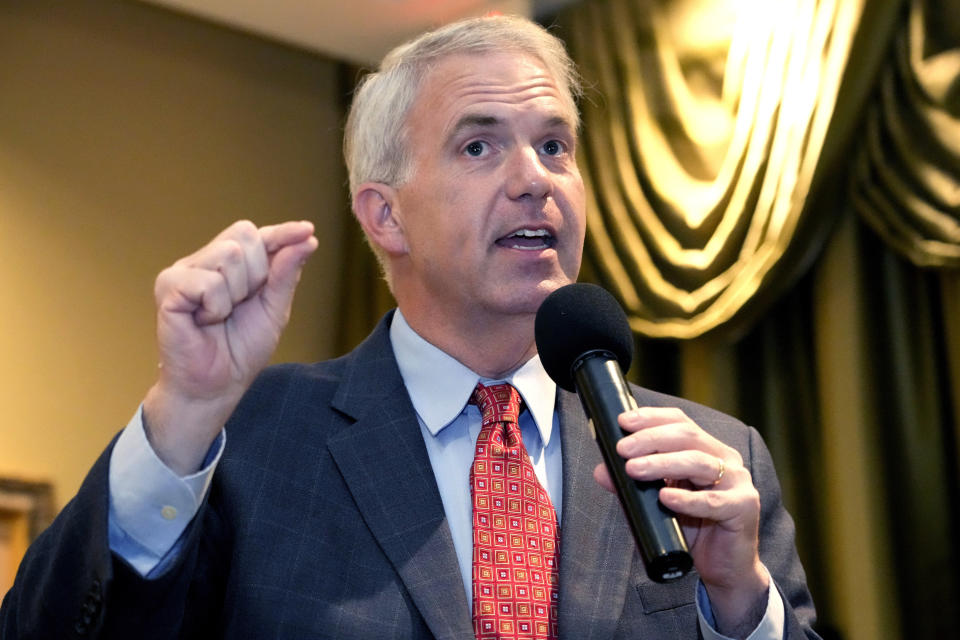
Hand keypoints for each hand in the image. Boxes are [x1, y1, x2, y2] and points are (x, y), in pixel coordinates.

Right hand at [143, 220, 317, 474]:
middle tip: (240, 306)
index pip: (258, 235)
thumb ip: (286, 274)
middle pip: (244, 238)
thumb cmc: (241, 349)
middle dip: (256, 275)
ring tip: (220, 316)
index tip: (308, 230)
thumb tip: (307, 238)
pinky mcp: (168, 287)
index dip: (283, 232)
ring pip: (229, 255)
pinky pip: (209, 282)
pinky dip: (216, 307)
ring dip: (236, 294)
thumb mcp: (274, 310)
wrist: (216, 386)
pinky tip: (204, 321)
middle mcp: (205, 260)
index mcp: (231, 264)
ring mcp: (184, 271)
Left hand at [592, 407, 768, 635]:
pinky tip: (666, 498)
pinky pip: (713, 501)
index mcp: (705, 449)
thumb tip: (601, 471)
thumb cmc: (693, 528)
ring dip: (663, 464)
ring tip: (634, 470)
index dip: (651, 418)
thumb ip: (633, 485)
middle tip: (622, 449)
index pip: (679, 422)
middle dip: (651, 439)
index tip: (622, 421)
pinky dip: (687, 499)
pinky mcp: (744, 507)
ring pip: (698, 462)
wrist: (724, 567)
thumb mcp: (657, 503)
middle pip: (687, 435)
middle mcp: (723, 458)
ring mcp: (737, 481)